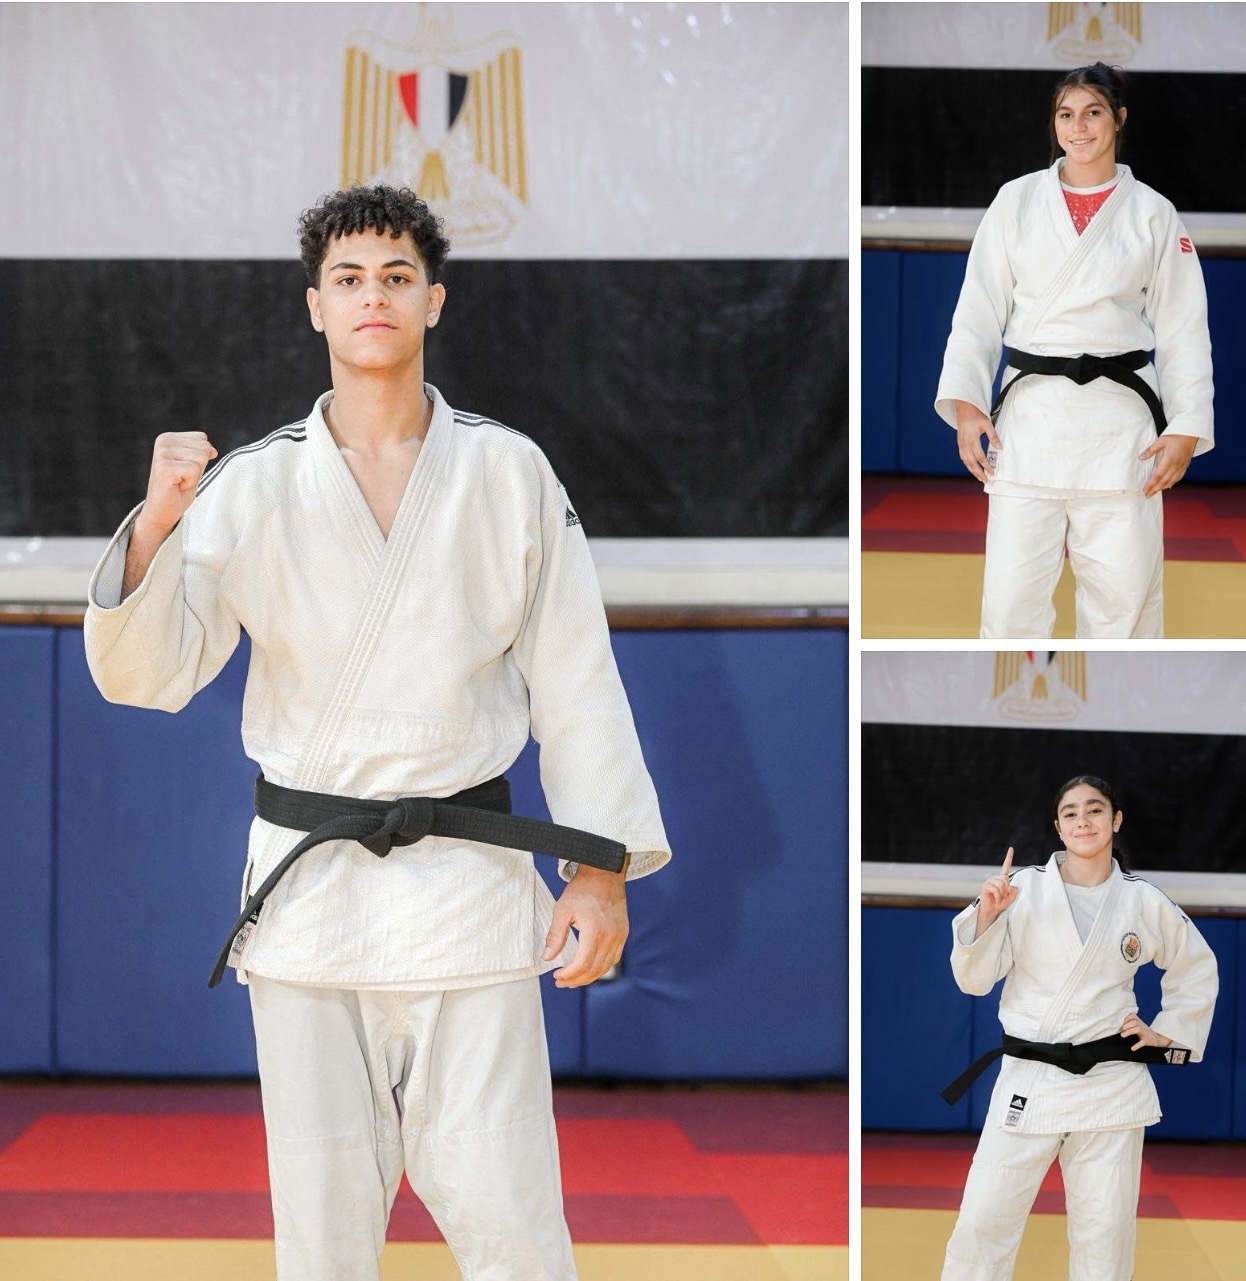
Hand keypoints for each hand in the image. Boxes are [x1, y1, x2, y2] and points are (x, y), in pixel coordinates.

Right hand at [137, 431, 217, 536]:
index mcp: (168, 438)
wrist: (162, 510)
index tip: (184, 470)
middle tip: (183, 477)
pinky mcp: (165, 468)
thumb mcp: (194, 466)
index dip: (200, 458)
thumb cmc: (177, 489)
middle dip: (199, 467)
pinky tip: (177, 486)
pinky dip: (191, 482)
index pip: (202, 438)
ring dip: (195, 475)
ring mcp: (163, 454)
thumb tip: (213, 451)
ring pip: (201, 458)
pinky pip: (195, 470)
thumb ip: (202, 453)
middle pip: (204, 447)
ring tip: (180, 481)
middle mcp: (163, 442)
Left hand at [543, 864, 628, 987]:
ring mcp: (619, 936)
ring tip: (573, 979)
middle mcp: (611, 937)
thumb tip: (547, 956)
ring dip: (589, 977)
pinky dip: (601, 967)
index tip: (556, 975)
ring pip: (605, 967)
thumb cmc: (582, 890)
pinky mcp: (623, 933)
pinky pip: (614, 958)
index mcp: (595, 932)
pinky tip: (590, 968)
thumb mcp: (562, 909)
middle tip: (561, 982)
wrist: (604, 874)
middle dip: (576, 980)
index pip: (582, 964)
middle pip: (594, 970)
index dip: (568, 975)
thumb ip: (555, 935)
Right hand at [955, 400, 999, 483]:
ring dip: (972, 471)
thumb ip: (993, 436)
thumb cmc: (976, 416)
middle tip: (985, 480)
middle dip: (978, 473)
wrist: (964, 410)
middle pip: (971, 463)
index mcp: (972, 440)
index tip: (992, 472)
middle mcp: (965, 445)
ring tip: (979, 477)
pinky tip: (973, 468)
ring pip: (966, 462)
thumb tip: (999, 448)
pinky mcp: (960, 445)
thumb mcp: (987, 424)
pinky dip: (968, 465)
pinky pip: (963, 458)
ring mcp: (961, 445)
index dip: (986, 466)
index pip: (980, 457)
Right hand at [974, 846, 1018, 938]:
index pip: (1006, 866)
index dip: (1008, 857)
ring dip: (1002, 894)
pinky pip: (996, 889)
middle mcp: (996, 878)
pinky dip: (998, 897)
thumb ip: (1014, 889)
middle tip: (1002, 896)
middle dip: (1006, 890)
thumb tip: (1007, 884)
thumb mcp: (1012, 896)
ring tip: (998, 898)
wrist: (993, 910)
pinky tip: (995, 899)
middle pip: (1006, 879)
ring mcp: (990, 881)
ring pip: (1002, 884)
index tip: (1011, 848)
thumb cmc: (1002, 903)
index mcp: (1002, 878)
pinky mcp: (985, 886)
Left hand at [1120, 1012, 1172, 1050]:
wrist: (1156, 1039)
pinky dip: (1137, 1045)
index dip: (1125, 1018)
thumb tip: (1115, 1024)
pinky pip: (1142, 1042)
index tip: (1119, 1023)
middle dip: (1126, 1025)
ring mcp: (1145, 1033)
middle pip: (1134, 1022)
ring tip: (1122, 1035)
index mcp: (1139, 1021)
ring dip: (1129, 1031)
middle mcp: (1142, 1025)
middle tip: (1120, 1030)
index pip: (1132, 1016)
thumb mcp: (1137, 1025)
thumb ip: (1129, 1023)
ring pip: (1138, 1029)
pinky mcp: (1147, 1041)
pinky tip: (1132, 1048)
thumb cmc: (1143, 1031)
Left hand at [1139, 433, 1196, 497]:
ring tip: (1155, 492)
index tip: (1144, 490)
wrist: (1191, 433)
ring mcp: (1182, 466)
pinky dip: (1172, 483)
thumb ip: (1150, 451)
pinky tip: (1167, 486)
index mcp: (1169, 461)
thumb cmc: (1175, 435)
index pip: (1157, 476)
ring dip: (1163, 488)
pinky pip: (1179, 477)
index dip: (1150, 485)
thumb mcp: (1160, 441)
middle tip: (1147, 495)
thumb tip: (1140, 458)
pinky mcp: (1186, 465)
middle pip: (1164, 481)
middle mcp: (1176, 466)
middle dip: (1155, 489)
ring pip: (1172, 481)